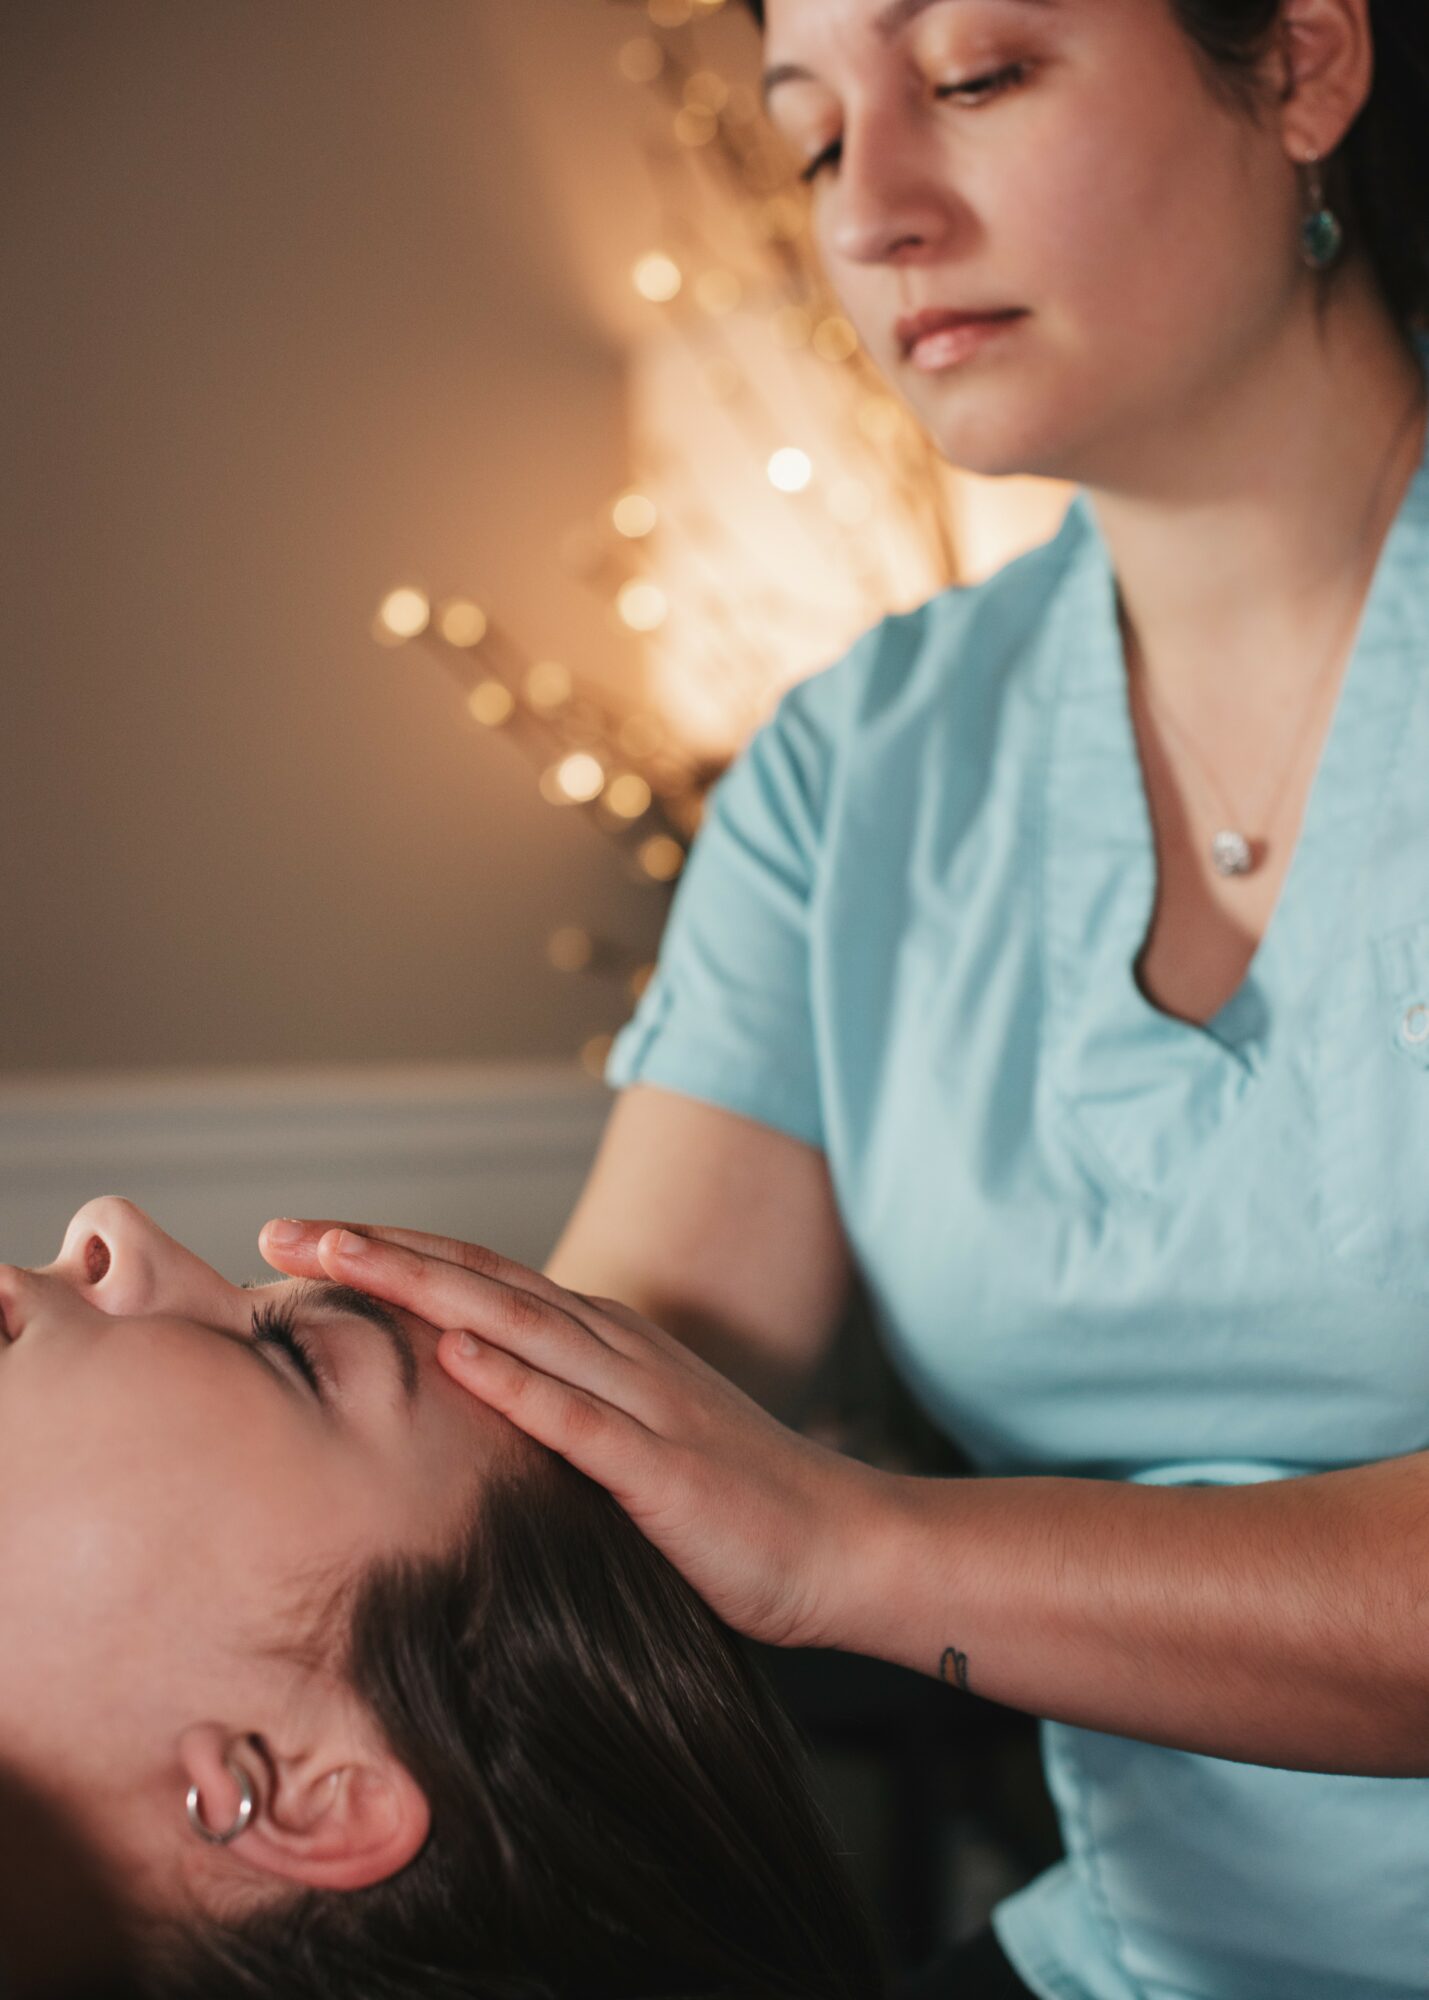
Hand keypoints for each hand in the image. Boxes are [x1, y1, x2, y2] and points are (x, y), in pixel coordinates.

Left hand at [258, 1218, 895, 1652]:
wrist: (846, 1544)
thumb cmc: (729, 1504)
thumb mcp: (626, 1437)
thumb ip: (553, 1409)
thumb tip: (456, 1396)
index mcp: (599, 1342)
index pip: (476, 1278)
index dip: (388, 1252)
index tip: (300, 1241)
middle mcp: (615, 1351)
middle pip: (479, 1282)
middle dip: (376, 1253)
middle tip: (281, 1231)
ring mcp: (644, 1403)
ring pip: (520, 1327)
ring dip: (426, 1290)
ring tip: (344, 1261)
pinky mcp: (669, 1471)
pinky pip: (585, 1424)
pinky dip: (519, 1386)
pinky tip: (458, 1359)